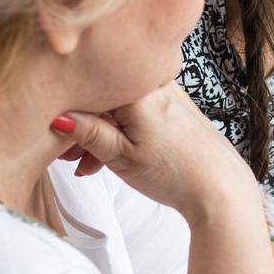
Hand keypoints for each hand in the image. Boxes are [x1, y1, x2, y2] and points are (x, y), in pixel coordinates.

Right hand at [54, 83, 256, 222]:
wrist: (220, 189)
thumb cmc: (174, 173)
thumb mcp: (120, 156)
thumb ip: (87, 132)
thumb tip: (58, 116)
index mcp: (138, 91)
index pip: (89, 89)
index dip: (66, 112)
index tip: (52, 137)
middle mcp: (155, 84)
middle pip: (104, 98)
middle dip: (81, 126)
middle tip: (67, 157)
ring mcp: (168, 94)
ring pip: (119, 108)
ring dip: (100, 133)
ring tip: (86, 165)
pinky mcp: (176, 108)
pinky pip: (138, 113)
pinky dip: (122, 132)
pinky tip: (110, 160)